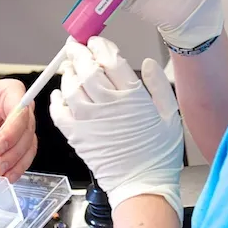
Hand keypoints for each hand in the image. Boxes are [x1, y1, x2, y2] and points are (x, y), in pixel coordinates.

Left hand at [0, 78, 37, 178]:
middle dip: (13, 151)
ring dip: (16, 162)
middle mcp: (19, 108)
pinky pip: (22, 155)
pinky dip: (16, 166)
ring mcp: (18, 125)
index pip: (20, 112)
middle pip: (27, 132)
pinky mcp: (13, 140)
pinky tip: (7, 175)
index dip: (12, 132)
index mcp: (10, 92)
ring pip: (28, 146)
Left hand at [49, 37, 184, 221]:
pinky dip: (56, 99)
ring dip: (68, 73)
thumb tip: (146, 63)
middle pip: (87, 68)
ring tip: (70, 68)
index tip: (96, 42)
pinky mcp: (77, 136)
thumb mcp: (170, 115)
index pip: (110, 60)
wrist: (142, 185)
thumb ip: (158, 85)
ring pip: (71, 86)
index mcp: (132, 97)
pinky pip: (59, 112)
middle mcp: (108, 105)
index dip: (100, 46)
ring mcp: (89, 120)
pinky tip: (60, 94)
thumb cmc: (158, 154)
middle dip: (79, 52)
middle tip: (75, 46)